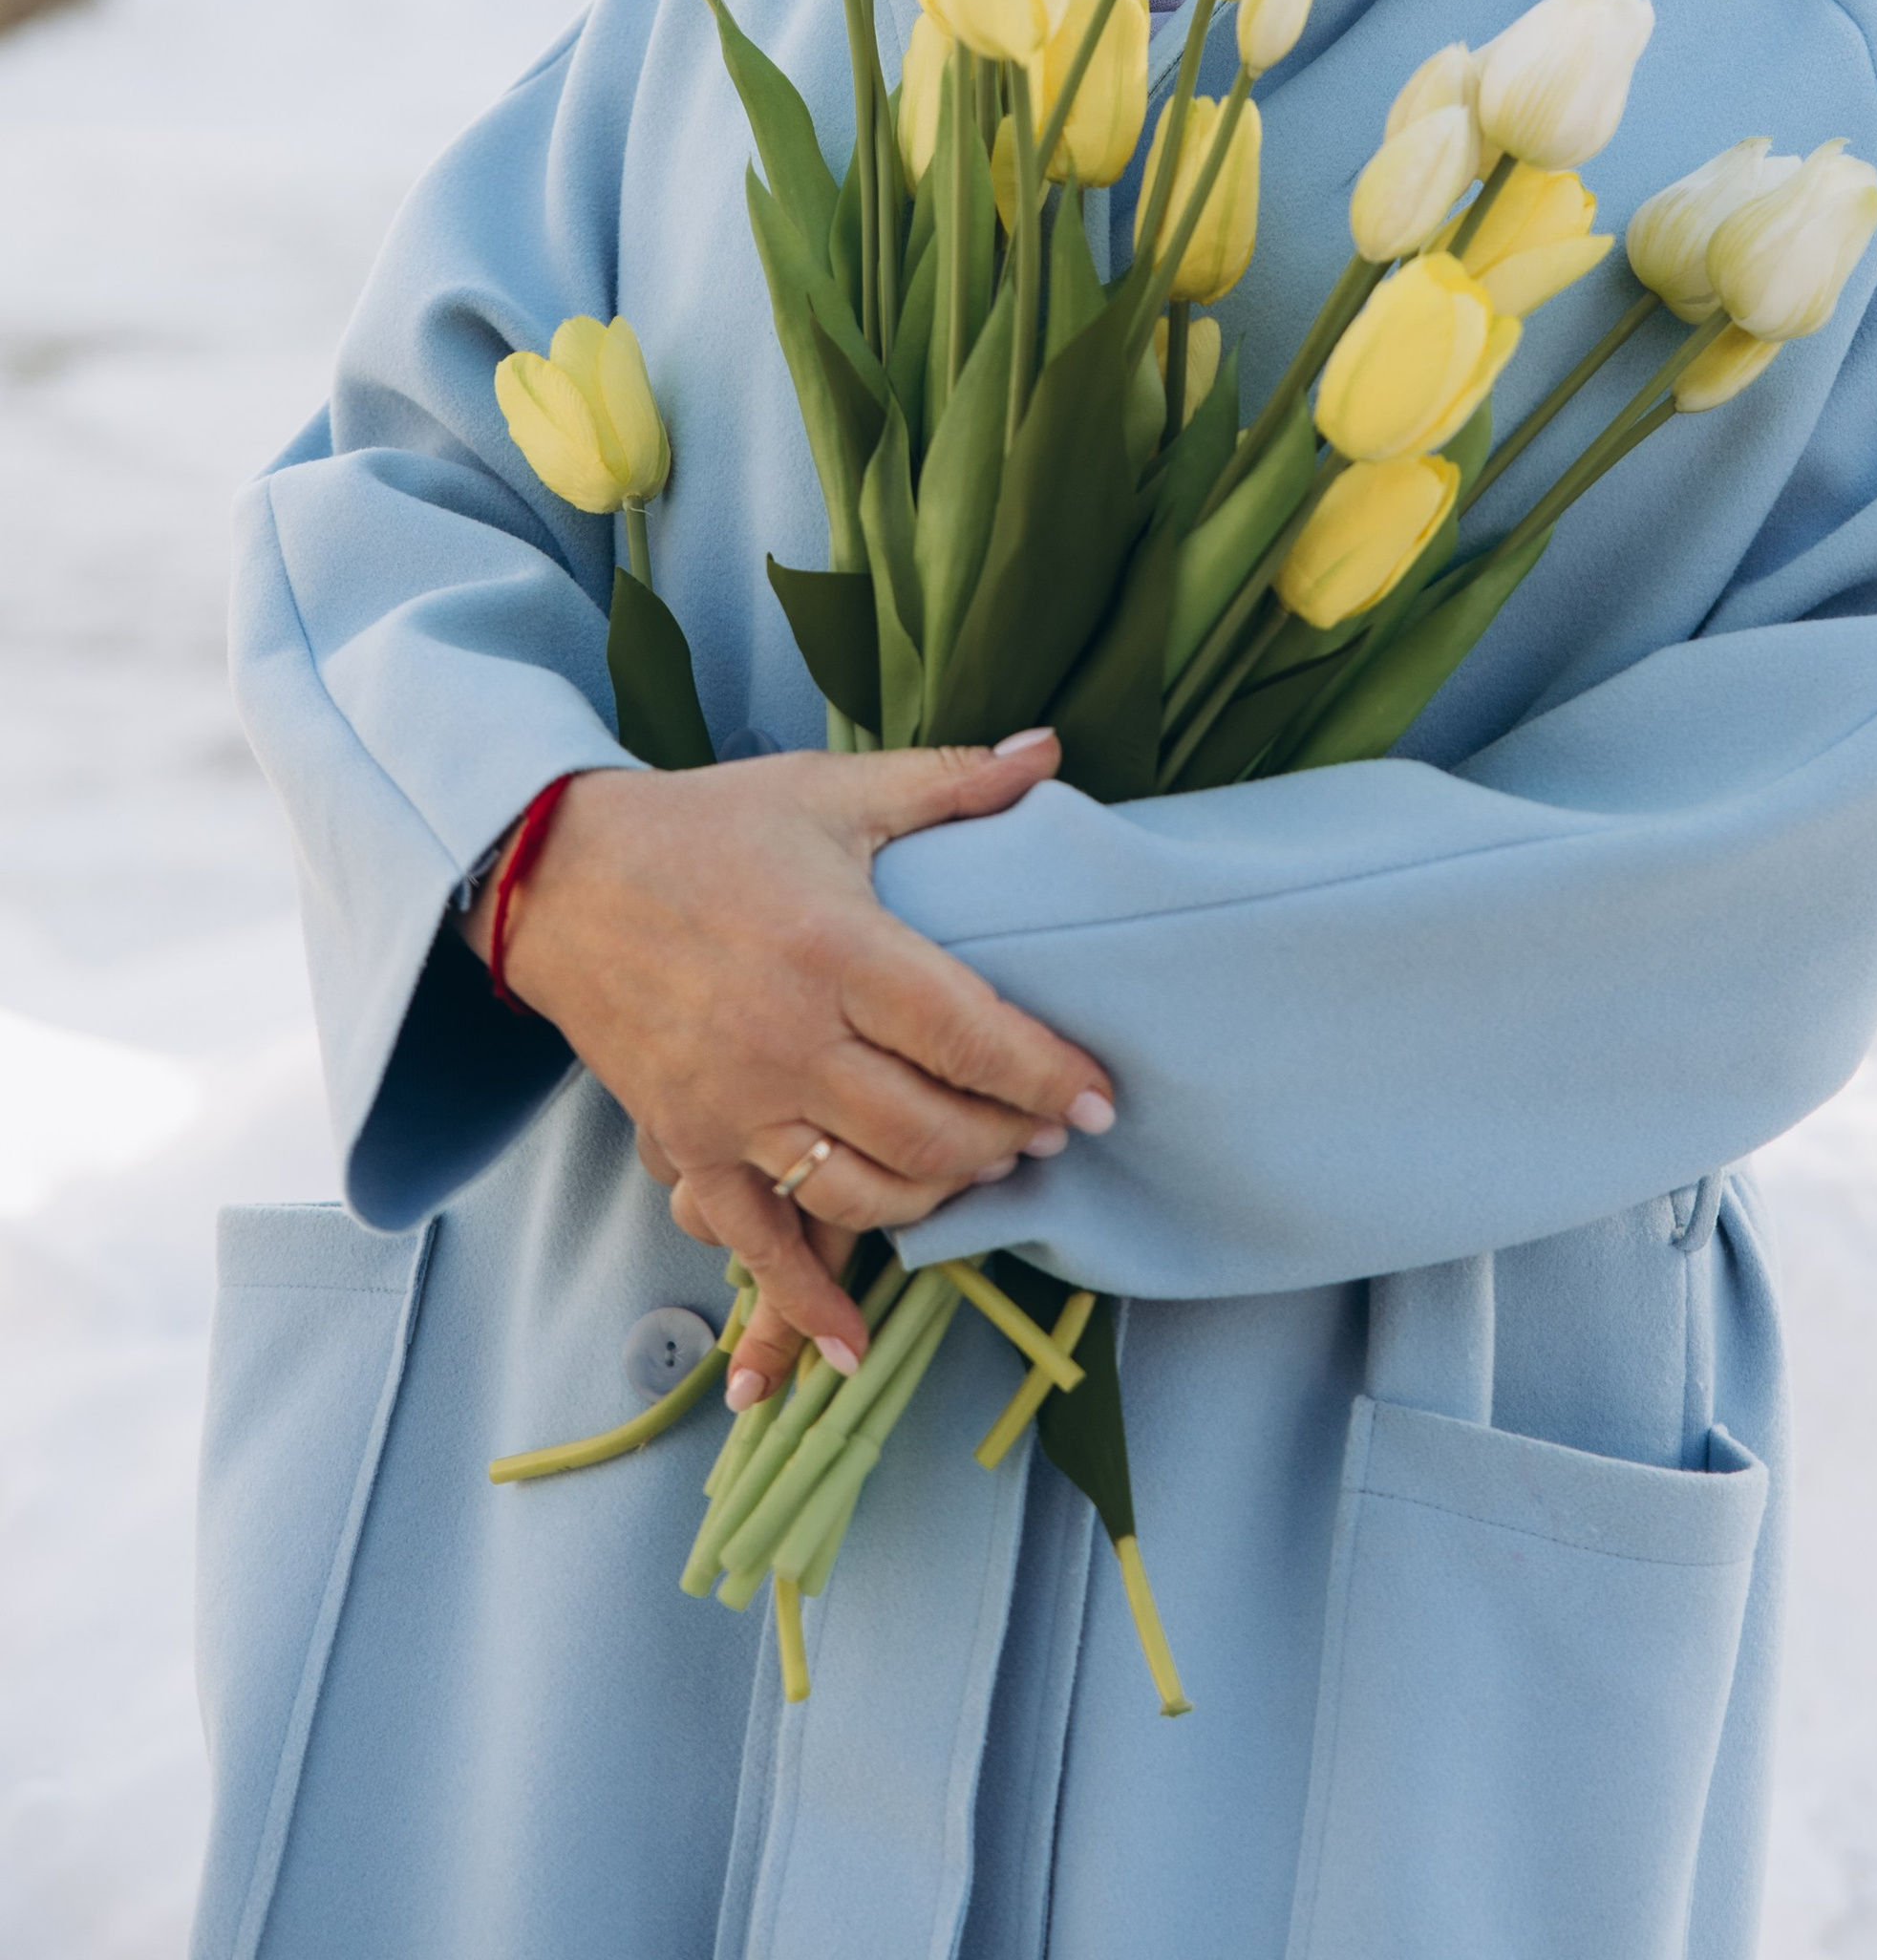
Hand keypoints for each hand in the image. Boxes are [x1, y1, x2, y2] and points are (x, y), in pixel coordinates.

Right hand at [470, 733, 1109, 1382]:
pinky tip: (853, 1343)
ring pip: (863, 1189)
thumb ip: (951, 782)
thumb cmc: (711, 827)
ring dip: (938, 1195)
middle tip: (1047, 1133)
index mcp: (834, 946)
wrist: (560, 877)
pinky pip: (757, 1243)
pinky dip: (806, 1303)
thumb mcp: (832, 792)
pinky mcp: (689, 1143)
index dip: (1044, 1074)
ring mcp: (734, 1102)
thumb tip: (1051, 748)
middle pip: (928, 1127)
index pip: (967, 1033)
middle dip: (1005, 1141)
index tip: (1100, 1099)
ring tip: (979, 1169)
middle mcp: (787, 1037)